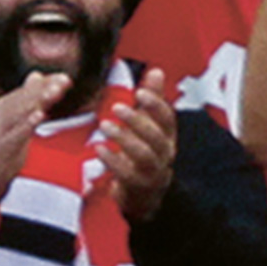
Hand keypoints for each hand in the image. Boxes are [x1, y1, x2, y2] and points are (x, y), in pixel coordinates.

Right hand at [0, 72, 72, 226]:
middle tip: (64, 80)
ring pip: (20, 112)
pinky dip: (27, 124)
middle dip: (45, 89)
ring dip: (38, 101)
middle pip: (25, 99)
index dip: (46, 84)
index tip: (65, 78)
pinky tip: (39, 115)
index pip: (27, 92)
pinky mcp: (0, 149)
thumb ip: (26, 101)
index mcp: (4, 109)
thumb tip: (37, 76)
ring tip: (55, 92)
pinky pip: (16, 135)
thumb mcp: (13, 123)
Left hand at [98, 73, 176, 221]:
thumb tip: (158, 71)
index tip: (140, 91)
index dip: (156, 104)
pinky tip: (99, 149)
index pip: (167, 118)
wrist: (145, 194)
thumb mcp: (150, 125)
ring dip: (124, 139)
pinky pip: (126, 173)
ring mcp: (152, 171)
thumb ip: (153, 99)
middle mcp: (164, 153)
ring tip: (105, 125)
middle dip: (138, 121)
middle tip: (116, 107)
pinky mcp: (137, 185)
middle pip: (156, 137)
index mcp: (167, 135)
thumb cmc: (145, 153)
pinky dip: (112, 160)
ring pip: (144, 154)